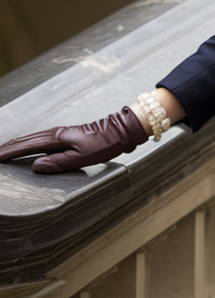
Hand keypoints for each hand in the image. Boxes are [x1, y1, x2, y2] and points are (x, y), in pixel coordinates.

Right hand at [0, 107, 147, 173]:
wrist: (120, 130)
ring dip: (16, 144)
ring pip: (32, 138)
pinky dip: (29, 143)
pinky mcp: (66, 136)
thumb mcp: (82, 158)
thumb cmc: (104, 144)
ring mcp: (60, 133)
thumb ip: (57, 163)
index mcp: (57, 138)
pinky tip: (28, 148)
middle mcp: (56, 133)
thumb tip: (34, 166)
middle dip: (8, 147)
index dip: (9, 152)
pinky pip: (41, 139)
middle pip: (26, 140)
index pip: (27, 146)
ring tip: (4, 150)